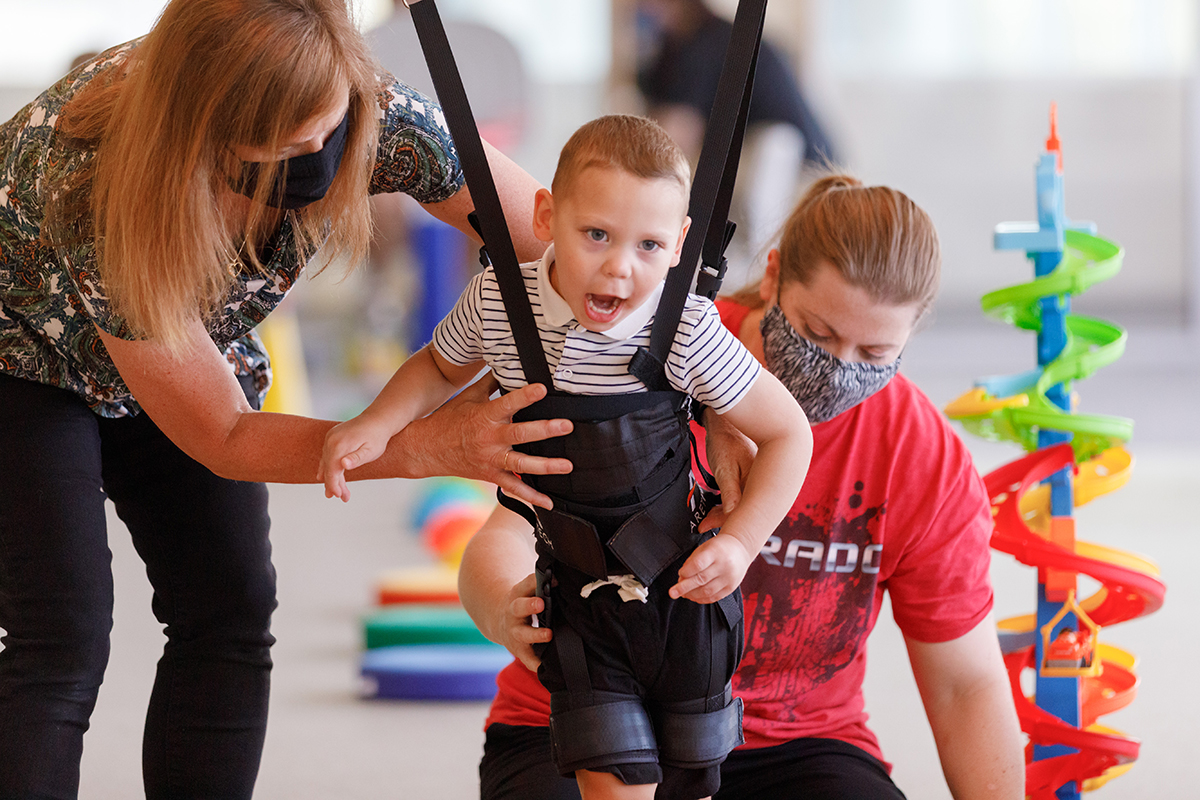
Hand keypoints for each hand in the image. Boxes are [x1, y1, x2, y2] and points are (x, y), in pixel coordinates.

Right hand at [318, 416, 392, 501]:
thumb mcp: (370, 451)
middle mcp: (331, 441)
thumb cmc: (377, 437)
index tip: (339, 496)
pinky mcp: (332, 436)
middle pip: (328, 468)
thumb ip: (356, 459)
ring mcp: (330, 437)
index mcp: (339, 446)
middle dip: (334, 484)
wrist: (378, 419)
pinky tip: (325, 476)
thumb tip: (342, 465)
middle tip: (343, 498)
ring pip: (327, 462)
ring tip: (338, 492)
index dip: (334, 485)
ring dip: (332, 477)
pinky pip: (327, 455)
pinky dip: (329, 466)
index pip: (332, 470)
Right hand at [397, 375, 572, 508]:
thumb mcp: (468, 396)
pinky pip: (513, 488)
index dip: (525, 396)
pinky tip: (550, 502)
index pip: (507, 403)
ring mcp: (490, 459)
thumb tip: (507, 361)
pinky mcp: (490, 475)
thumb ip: (490, 381)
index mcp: (484, 416)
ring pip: (521, 464)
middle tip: (567, 426)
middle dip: (545, 430)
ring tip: (567, 465)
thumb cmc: (447, 419)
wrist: (424, 449)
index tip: (542, 388)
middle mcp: (489, 439)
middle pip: (520, 435)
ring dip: (545, 466)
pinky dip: (532, 497)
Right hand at [492, 573, 551, 670]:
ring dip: (535, 635)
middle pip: (519, 607)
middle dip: (529, 605)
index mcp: (518, 594)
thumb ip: (543, 585)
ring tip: (549, 635)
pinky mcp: (519, 651)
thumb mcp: (528, 590)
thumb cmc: (524, 603)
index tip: (553, 580)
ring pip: (523, 634)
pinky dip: (536, 664)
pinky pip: (528, 659)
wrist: (501, 621)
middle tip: (541, 604)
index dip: (536, 581)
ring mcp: (515, 633)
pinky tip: (547, 667)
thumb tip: (563, 579)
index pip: (527, 583)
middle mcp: (514, 613)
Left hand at [669, 533, 753, 603]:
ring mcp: (729, 577)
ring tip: (683, 594)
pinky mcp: (731, 587)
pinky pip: (715, 597)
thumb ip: (692, 561)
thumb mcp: (705, 546)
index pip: (699, 564)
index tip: (679, 574)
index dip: (687, 571)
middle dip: (684, 587)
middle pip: (701, 579)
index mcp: (716, 551)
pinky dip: (702, 599)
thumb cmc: (719, 546)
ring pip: (707, 591)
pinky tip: (694, 597)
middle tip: (672, 593)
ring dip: (692, 594)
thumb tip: (681, 578)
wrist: (741, 548)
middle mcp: (724, 565)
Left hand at [699, 407, 756, 531]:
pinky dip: (726, 504)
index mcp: (756, 482)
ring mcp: (753, 481)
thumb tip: (733, 515)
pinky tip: (715, 508)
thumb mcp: (724, 468)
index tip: (706, 527)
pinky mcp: (746, 478)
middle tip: (703, 525)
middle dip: (724, 521)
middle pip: (744, 510)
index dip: (727, 523)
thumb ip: (730, 492)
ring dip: (723, 513)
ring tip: (705, 519)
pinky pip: (739, 496)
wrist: (724, 422)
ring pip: (741, 504)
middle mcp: (758, 483)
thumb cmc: (724, 441)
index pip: (745, 511)